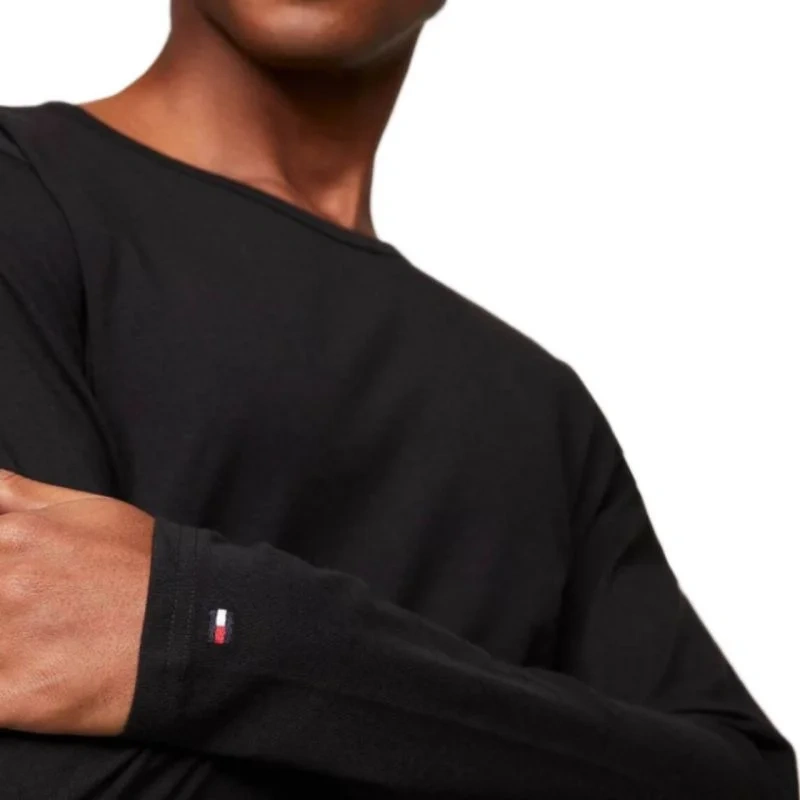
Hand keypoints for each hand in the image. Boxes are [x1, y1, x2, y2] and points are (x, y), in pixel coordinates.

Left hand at [0, 468, 154, 735]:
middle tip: (35, 608)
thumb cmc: (141, 565)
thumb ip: (15, 493)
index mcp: (14, 538)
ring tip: (40, 642)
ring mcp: (7, 645)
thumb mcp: (87, 509)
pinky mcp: (17, 697)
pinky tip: (25, 681)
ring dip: (0, 649)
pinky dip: (2, 693)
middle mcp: (4, 586)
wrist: (192, 628)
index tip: (9, 582)